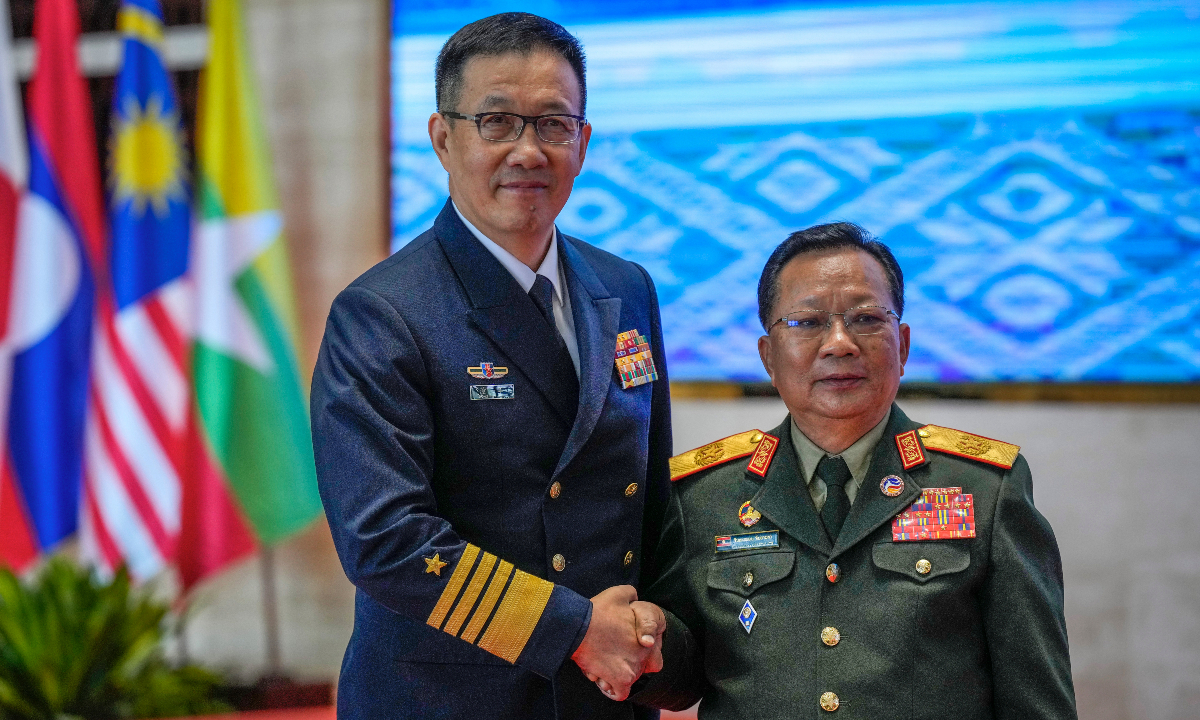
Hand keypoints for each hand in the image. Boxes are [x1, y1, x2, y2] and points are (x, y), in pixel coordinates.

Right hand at [571, 586, 662, 700]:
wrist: (579, 626)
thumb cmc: (597, 611)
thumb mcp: (618, 594)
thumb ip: (631, 595)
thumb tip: (634, 597)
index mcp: (646, 639)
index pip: (651, 658)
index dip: (636, 654)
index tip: (622, 652)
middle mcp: (643, 655)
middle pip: (637, 669)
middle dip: (623, 666)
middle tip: (608, 658)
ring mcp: (633, 669)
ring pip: (627, 681)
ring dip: (614, 677)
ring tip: (600, 667)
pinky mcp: (620, 680)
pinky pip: (619, 693)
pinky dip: (611, 690)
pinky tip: (601, 680)